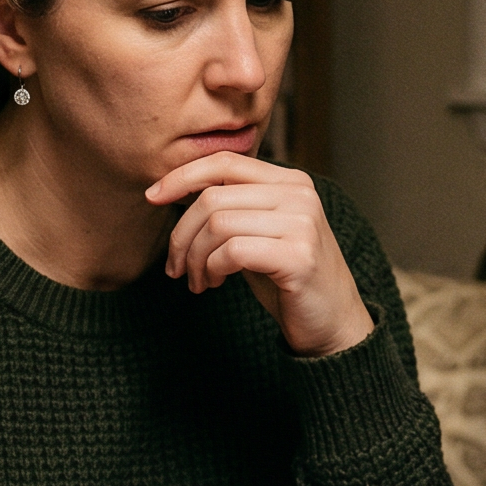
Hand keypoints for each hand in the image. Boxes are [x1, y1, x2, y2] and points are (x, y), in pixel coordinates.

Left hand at [147, 154, 374, 356]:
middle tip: (177, 266)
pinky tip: (216, 284)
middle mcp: (300, 195)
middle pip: (213, 197)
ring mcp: (302, 223)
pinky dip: (213, 269)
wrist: (332, 323)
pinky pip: (232, 251)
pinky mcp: (298, 256)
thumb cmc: (287, 278)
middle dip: (182, 234)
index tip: (152, 196)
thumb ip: (232, 205)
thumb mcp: (259, 231)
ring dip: (196, 258)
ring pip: (218, 224)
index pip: (225, 162)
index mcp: (291, 181)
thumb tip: (173, 188)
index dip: (181, 175)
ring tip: (199, 280)